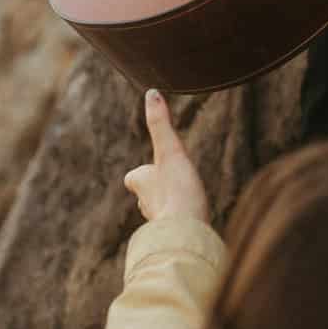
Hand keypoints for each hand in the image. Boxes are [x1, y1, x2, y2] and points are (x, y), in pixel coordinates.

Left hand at [123, 90, 209, 225]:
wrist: (186, 231)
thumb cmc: (177, 190)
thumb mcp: (170, 150)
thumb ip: (160, 124)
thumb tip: (151, 92)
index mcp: (142, 182)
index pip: (134, 176)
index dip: (142, 173)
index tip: (148, 170)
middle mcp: (147, 204)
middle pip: (147, 195)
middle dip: (157, 191)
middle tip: (172, 186)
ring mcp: (161, 221)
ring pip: (163, 212)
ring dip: (171, 208)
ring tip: (184, 206)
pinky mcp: (177, 235)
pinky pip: (178, 227)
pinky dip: (182, 224)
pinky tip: (193, 225)